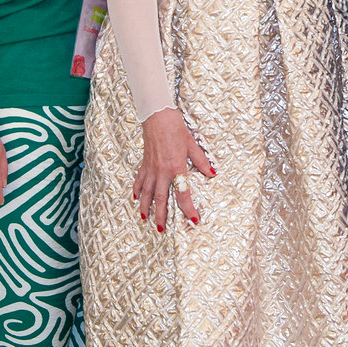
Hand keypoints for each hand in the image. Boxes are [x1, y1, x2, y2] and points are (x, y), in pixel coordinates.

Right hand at [134, 107, 213, 231]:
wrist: (157, 116)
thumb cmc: (175, 128)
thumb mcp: (191, 144)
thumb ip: (201, 161)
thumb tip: (211, 173)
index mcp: (176, 167)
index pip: (183, 193)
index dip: (189, 208)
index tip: (193, 219)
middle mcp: (161, 171)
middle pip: (160, 198)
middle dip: (161, 215)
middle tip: (161, 230)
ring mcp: (151, 168)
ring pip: (146, 192)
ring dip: (146, 207)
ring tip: (145, 219)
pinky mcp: (144, 163)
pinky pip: (139, 180)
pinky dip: (136, 190)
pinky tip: (135, 198)